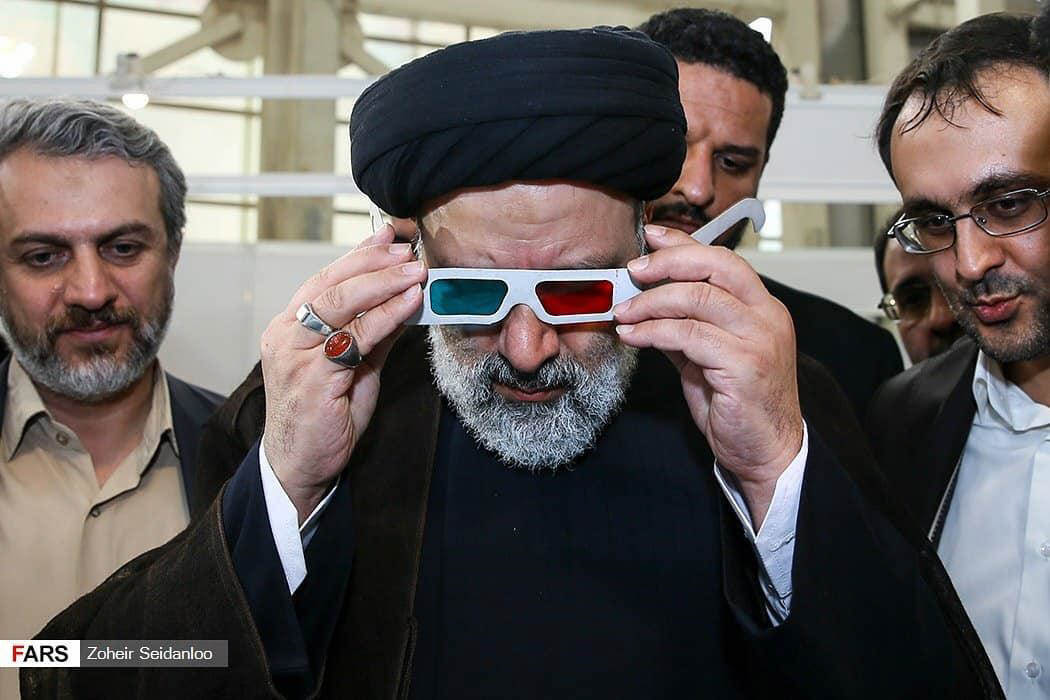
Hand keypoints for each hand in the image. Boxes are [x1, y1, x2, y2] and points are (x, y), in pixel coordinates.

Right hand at [260, 224, 425, 521]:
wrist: (300, 466)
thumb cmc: (324, 417)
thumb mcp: (353, 368)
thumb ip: (372, 336)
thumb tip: (403, 302)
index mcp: (290, 328)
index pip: (325, 280)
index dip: (359, 255)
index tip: (389, 235)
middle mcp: (286, 336)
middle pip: (332, 285)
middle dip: (375, 263)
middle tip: (408, 251)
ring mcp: (296, 357)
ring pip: (340, 305)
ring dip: (384, 283)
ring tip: (416, 271)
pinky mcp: (313, 380)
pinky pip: (354, 339)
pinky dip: (385, 317)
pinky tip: (408, 305)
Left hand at [612, 224, 802, 525]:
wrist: (765, 452)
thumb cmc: (739, 404)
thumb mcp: (707, 355)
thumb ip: (685, 325)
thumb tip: (646, 300)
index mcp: (763, 307)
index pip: (722, 259)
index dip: (684, 244)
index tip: (650, 237)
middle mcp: (767, 317)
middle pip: (716, 266)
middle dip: (668, 263)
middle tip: (632, 272)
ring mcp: (759, 340)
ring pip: (699, 299)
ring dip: (652, 302)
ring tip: (623, 312)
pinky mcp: (745, 366)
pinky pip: (689, 335)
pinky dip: (654, 332)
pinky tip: (634, 336)